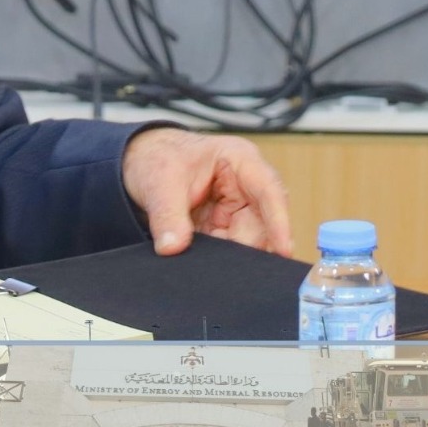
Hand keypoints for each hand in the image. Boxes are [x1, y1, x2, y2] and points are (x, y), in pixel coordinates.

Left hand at [121, 127, 293, 256]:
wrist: (142, 162)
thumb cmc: (159, 157)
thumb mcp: (161, 182)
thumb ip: (168, 215)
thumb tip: (173, 247)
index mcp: (240, 160)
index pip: (269, 191)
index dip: (280, 220)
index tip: (285, 249)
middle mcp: (245, 185)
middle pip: (260, 224)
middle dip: (245, 248)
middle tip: (225, 269)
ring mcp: (235, 207)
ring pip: (246, 241)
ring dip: (229, 256)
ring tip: (206, 263)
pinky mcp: (223, 226)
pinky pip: (227, 248)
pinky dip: (216, 259)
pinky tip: (202, 264)